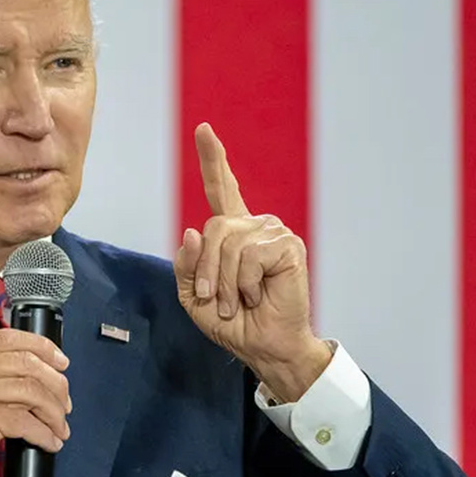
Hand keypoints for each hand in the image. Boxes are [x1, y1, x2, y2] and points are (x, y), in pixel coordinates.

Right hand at [0, 328, 71, 476]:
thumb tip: (32, 374)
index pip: (7, 339)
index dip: (42, 347)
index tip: (60, 361)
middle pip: (25, 363)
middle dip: (55, 384)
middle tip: (64, 404)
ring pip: (30, 390)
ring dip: (53, 412)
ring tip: (59, 427)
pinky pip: (25, 421)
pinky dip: (43, 433)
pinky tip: (48, 442)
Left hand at [173, 123, 331, 401]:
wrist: (264, 347)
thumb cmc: (233, 323)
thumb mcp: (195, 296)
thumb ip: (187, 265)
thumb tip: (192, 231)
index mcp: (232, 233)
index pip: (220, 189)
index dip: (212, 159)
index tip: (203, 129)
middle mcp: (254, 226)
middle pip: (213, 228)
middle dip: (206, 270)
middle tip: (215, 300)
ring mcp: (273, 233)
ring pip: (228, 243)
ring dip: (225, 282)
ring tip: (238, 301)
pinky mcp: (288, 246)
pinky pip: (249, 255)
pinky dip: (245, 283)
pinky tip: (258, 295)